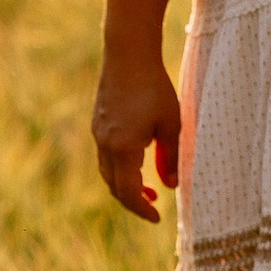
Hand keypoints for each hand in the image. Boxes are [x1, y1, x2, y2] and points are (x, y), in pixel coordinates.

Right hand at [92, 42, 181, 222]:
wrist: (128, 53)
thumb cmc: (155, 87)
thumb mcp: (172, 123)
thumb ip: (171, 157)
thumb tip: (171, 185)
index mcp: (123, 148)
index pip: (128, 192)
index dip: (142, 209)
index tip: (157, 217)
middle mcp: (105, 144)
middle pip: (114, 186)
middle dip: (133, 201)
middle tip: (153, 206)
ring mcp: (98, 132)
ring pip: (107, 171)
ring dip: (125, 185)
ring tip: (148, 188)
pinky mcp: (98, 122)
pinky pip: (105, 156)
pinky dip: (120, 168)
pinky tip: (137, 160)